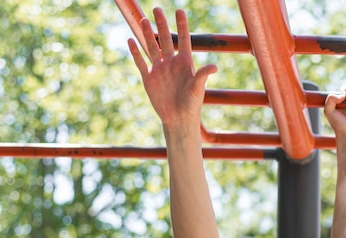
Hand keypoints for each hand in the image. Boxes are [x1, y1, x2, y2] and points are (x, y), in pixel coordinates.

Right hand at [128, 8, 216, 127]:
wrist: (178, 119)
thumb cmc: (191, 105)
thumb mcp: (198, 89)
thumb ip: (203, 76)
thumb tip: (214, 66)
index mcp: (185, 63)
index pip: (184, 40)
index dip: (182, 26)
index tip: (180, 11)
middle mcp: (171, 63)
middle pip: (166, 39)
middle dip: (162, 25)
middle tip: (157, 9)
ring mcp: (159, 69)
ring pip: (152, 48)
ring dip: (148, 35)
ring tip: (144, 20)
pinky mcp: (149, 78)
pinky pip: (141, 62)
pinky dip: (136, 52)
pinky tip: (131, 40)